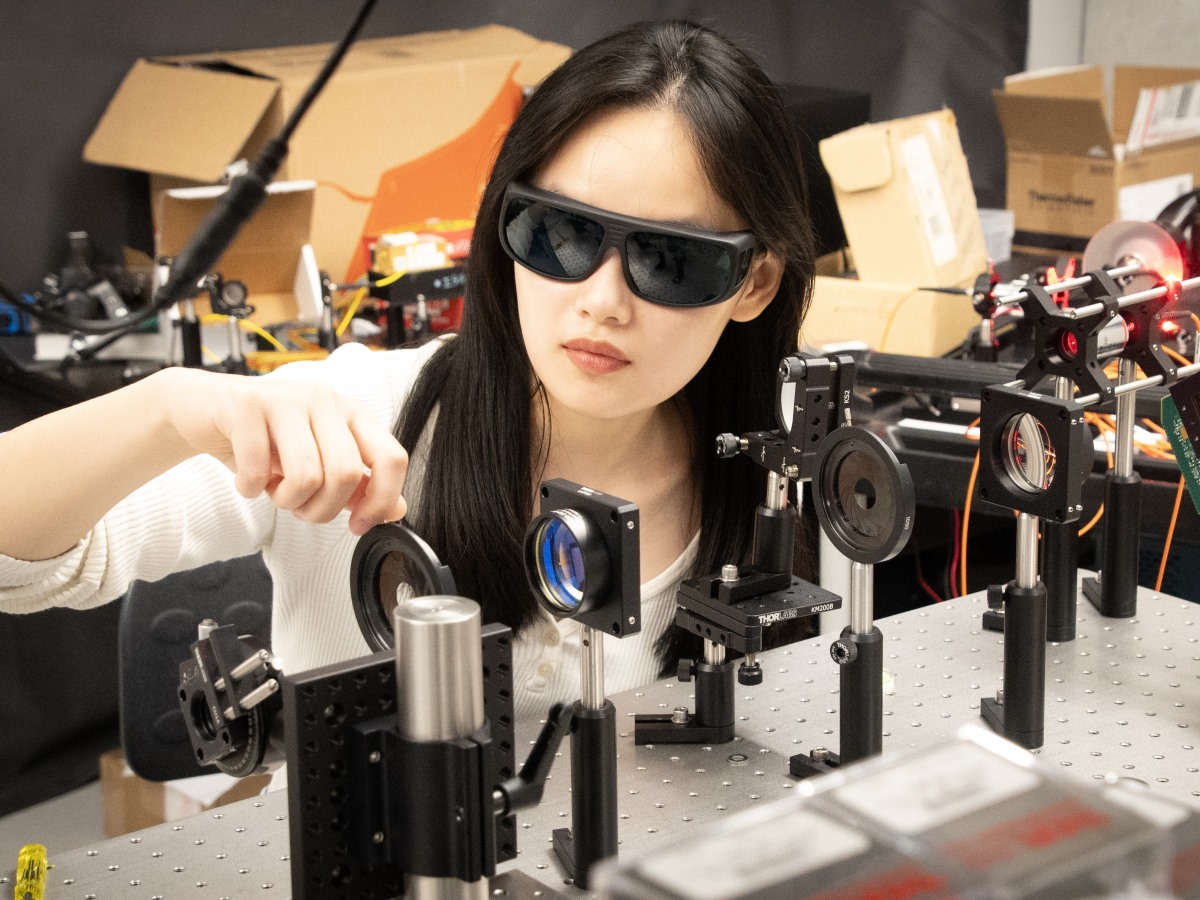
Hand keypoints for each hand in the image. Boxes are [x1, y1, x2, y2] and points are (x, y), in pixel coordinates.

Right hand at [162, 368, 407, 533]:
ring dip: (286, 501)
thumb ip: (357, 486)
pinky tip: (246, 479)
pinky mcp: (247, 405)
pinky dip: (249, 489)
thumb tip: (396, 509)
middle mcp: (326, 401)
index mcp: (351, 414)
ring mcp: (288, 399)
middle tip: (300, 508)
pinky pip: (258, 469)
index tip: (357, 525)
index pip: (391, 458)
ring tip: (274, 491)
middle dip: (321, 509)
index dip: (380, 501)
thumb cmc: (264, 441)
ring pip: (307, 474)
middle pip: (347, 473)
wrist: (200, 409)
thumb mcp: (316, 464)